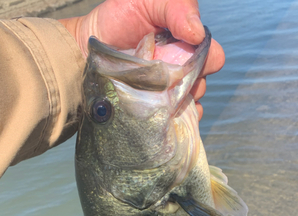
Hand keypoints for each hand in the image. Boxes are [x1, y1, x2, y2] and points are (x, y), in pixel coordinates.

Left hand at [59, 0, 224, 119]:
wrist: (85, 49)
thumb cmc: (117, 20)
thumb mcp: (146, 1)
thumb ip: (176, 8)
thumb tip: (198, 34)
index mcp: (185, 44)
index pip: (213, 57)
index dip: (206, 61)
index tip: (184, 59)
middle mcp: (181, 69)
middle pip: (202, 84)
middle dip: (192, 85)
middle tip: (168, 82)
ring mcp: (169, 91)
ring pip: (190, 104)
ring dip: (181, 104)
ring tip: (160, 99)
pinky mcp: (156, 110)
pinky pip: (178, 122)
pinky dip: (177, 122)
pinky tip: (166, 117)